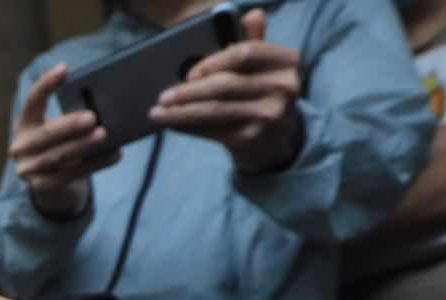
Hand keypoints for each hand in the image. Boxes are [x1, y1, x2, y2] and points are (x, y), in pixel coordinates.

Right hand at [9, 62, 119, 216]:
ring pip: (60, 156)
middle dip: (69, 125)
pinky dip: (96, 163)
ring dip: (84, 145)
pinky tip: (115, 154)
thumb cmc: (59, 143)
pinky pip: (72, 175)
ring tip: (104, 134)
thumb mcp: (56, 127)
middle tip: (92, 117)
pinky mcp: (44, 187)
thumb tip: (104, 99)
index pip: (33, 100)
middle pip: (46, 135)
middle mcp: (20, 147)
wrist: (48, 182)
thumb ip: (69, 114)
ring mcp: (29, 169)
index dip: (47, 84)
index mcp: (24, 123)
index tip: (65, 68)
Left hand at [149, 10, 303, 174]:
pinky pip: (213, 131)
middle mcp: (284, 87)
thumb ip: (255, 42)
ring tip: (158, 113)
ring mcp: (271, 115)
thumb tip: (252, 14)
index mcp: (287, 61)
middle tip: (162, 97)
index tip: (190, 73)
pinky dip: (189, 128)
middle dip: (189, 92)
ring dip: (181, 112)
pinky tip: (173, 125)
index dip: (213, 61)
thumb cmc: (262, 95)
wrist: (276, 141)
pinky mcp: (254, 138)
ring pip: (215, 110)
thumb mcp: (263, 68)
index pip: (245, 52)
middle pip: (225, 85)